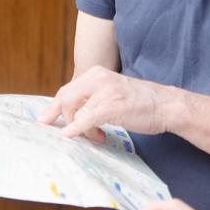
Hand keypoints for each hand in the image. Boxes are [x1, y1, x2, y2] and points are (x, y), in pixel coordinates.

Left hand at [38, 65, 172, 140]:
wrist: (166, 105)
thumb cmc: (140, 102)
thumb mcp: (112, 92)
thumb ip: (92, 97)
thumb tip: (68, 113)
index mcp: (96, 73)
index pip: (67, 90)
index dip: (53, 108)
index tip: (44, 121)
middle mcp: (98, 77)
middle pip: (65, 99)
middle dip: (62, 119)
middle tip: (68, 134)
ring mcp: (104, 91)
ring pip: (75, 112)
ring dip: (81, 129)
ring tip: (97, 135)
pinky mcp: (110, 106)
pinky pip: (84, 119)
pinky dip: (76, 130)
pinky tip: (73, 136)